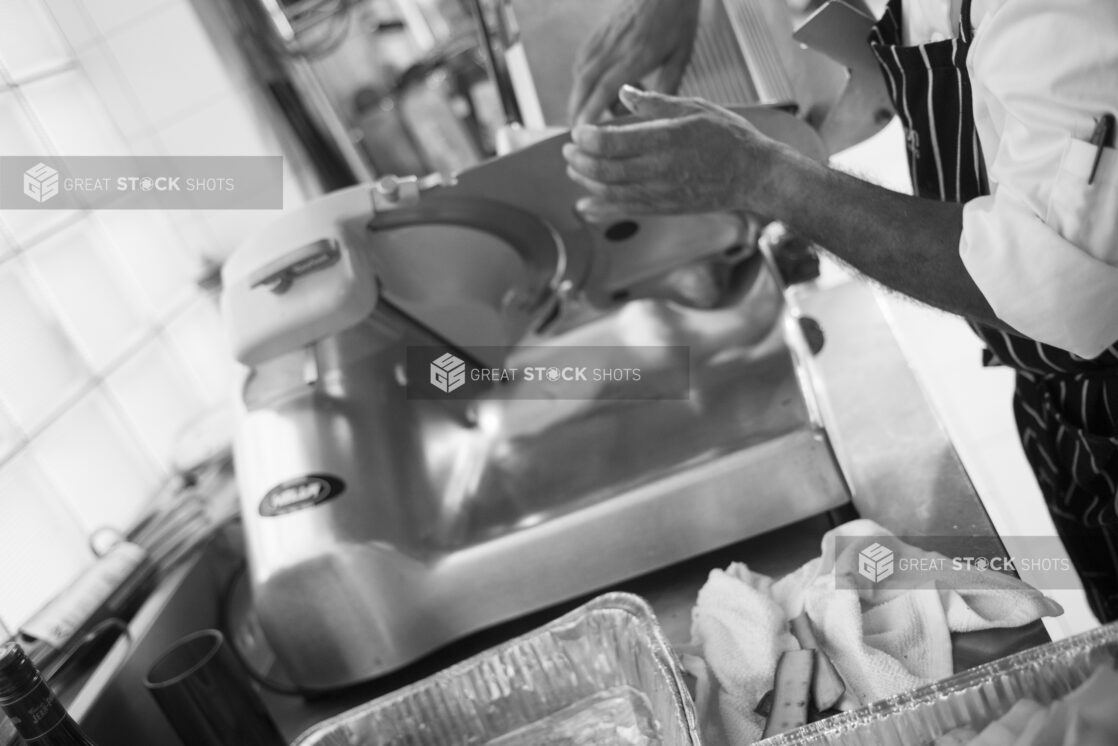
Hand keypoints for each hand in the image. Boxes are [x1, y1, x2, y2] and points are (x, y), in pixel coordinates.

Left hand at [563, 87, 781, 217]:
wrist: (754, 176)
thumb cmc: (728, 137)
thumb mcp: (694, 108)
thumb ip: (655, 103)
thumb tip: (624, 93)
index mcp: (667, 138)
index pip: (614, 142)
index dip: (588, 139)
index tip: (577, 132)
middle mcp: (661, 168)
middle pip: (606, 169)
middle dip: (580, 161)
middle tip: (568, 152)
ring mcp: (662, 192)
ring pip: (612, 192)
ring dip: (586, 182)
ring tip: (573, 171)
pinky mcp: (664, 208)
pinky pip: (626, 210)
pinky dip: (601, 209)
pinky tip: (584, 205)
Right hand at [567, 0, 699, 125]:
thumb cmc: (678, 19)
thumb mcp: (681, 56)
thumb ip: (667, 87)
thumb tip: (657, 116)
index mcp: (637, 55)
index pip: (606, 88)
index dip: (591, 111)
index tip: (583, 131)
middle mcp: (615, 47)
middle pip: (584, 83)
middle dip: (576, 110)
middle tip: (576, 133)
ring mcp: (604, 38)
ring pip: (580, 73)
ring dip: (578, 97)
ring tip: (582, 115)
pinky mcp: (599, 32)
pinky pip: (582, 60)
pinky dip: (581, 79)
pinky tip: (589, 89)